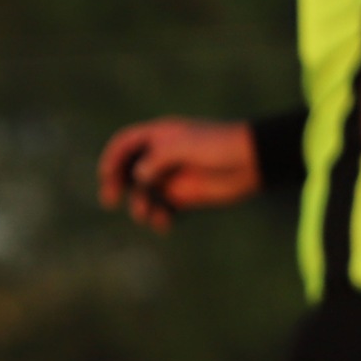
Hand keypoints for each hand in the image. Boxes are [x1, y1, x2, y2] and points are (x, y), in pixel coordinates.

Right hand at [97, 118, 259, 230]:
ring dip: (139, 206)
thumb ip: (157, 158)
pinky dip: (159, 218)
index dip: (112, 159)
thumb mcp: (185, 146)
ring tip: (147, 214)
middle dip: (117, 185)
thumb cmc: (220, 145)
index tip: (106, 177)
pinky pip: (162, 209)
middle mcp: (162, 156)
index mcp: (160, 137)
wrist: (254, 161)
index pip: (126, 144)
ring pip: (142, 193)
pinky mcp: (184, 196)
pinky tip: (164, 224)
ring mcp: (172, 176)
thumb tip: (137, 177)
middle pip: (128, 171)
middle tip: (111, 200)